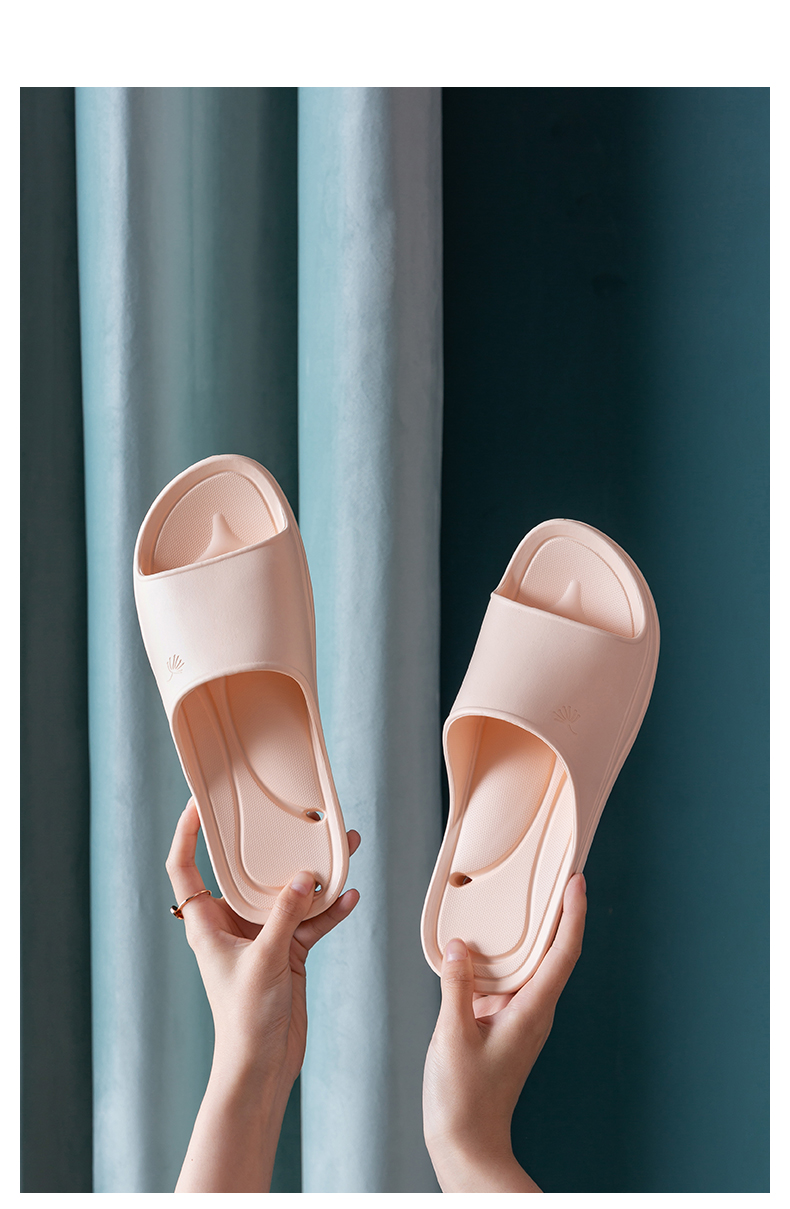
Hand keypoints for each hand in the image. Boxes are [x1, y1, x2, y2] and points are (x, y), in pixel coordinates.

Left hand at [166, 798, 359, 1191]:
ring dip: (315, 875)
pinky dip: (330, 910)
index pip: (185, 868)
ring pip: (288, 893)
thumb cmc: (245, 1021)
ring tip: (344, 848)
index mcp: (207, 924)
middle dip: (272, 845)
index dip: (187, 834)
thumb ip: (285, 914)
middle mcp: (232, 924)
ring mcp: (263, 937)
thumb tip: (306, 875)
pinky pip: (311, 921)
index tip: (199, 803)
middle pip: (248, 873)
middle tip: (291, 814)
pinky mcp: (289, 952)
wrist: (264, 1068)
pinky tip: (352, 895)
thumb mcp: (265, 960)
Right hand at [422, 872, 586, 1192]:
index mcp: (532, 1011)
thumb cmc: (464, 1099)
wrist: (466, 1143)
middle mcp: (533, 1011)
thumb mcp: (453, 1036)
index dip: (573, 915)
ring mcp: (520, 1018)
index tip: (577, 882)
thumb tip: (459, 946)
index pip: (563, 953)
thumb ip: (456, 986)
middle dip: (559, 913)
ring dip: (529, 933)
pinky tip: (480, 946)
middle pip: (554, 952)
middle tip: (557, 874)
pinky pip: (508, 980)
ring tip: (523, 898)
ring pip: (530, 965)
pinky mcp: (503, 1025)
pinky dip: (499, 957)